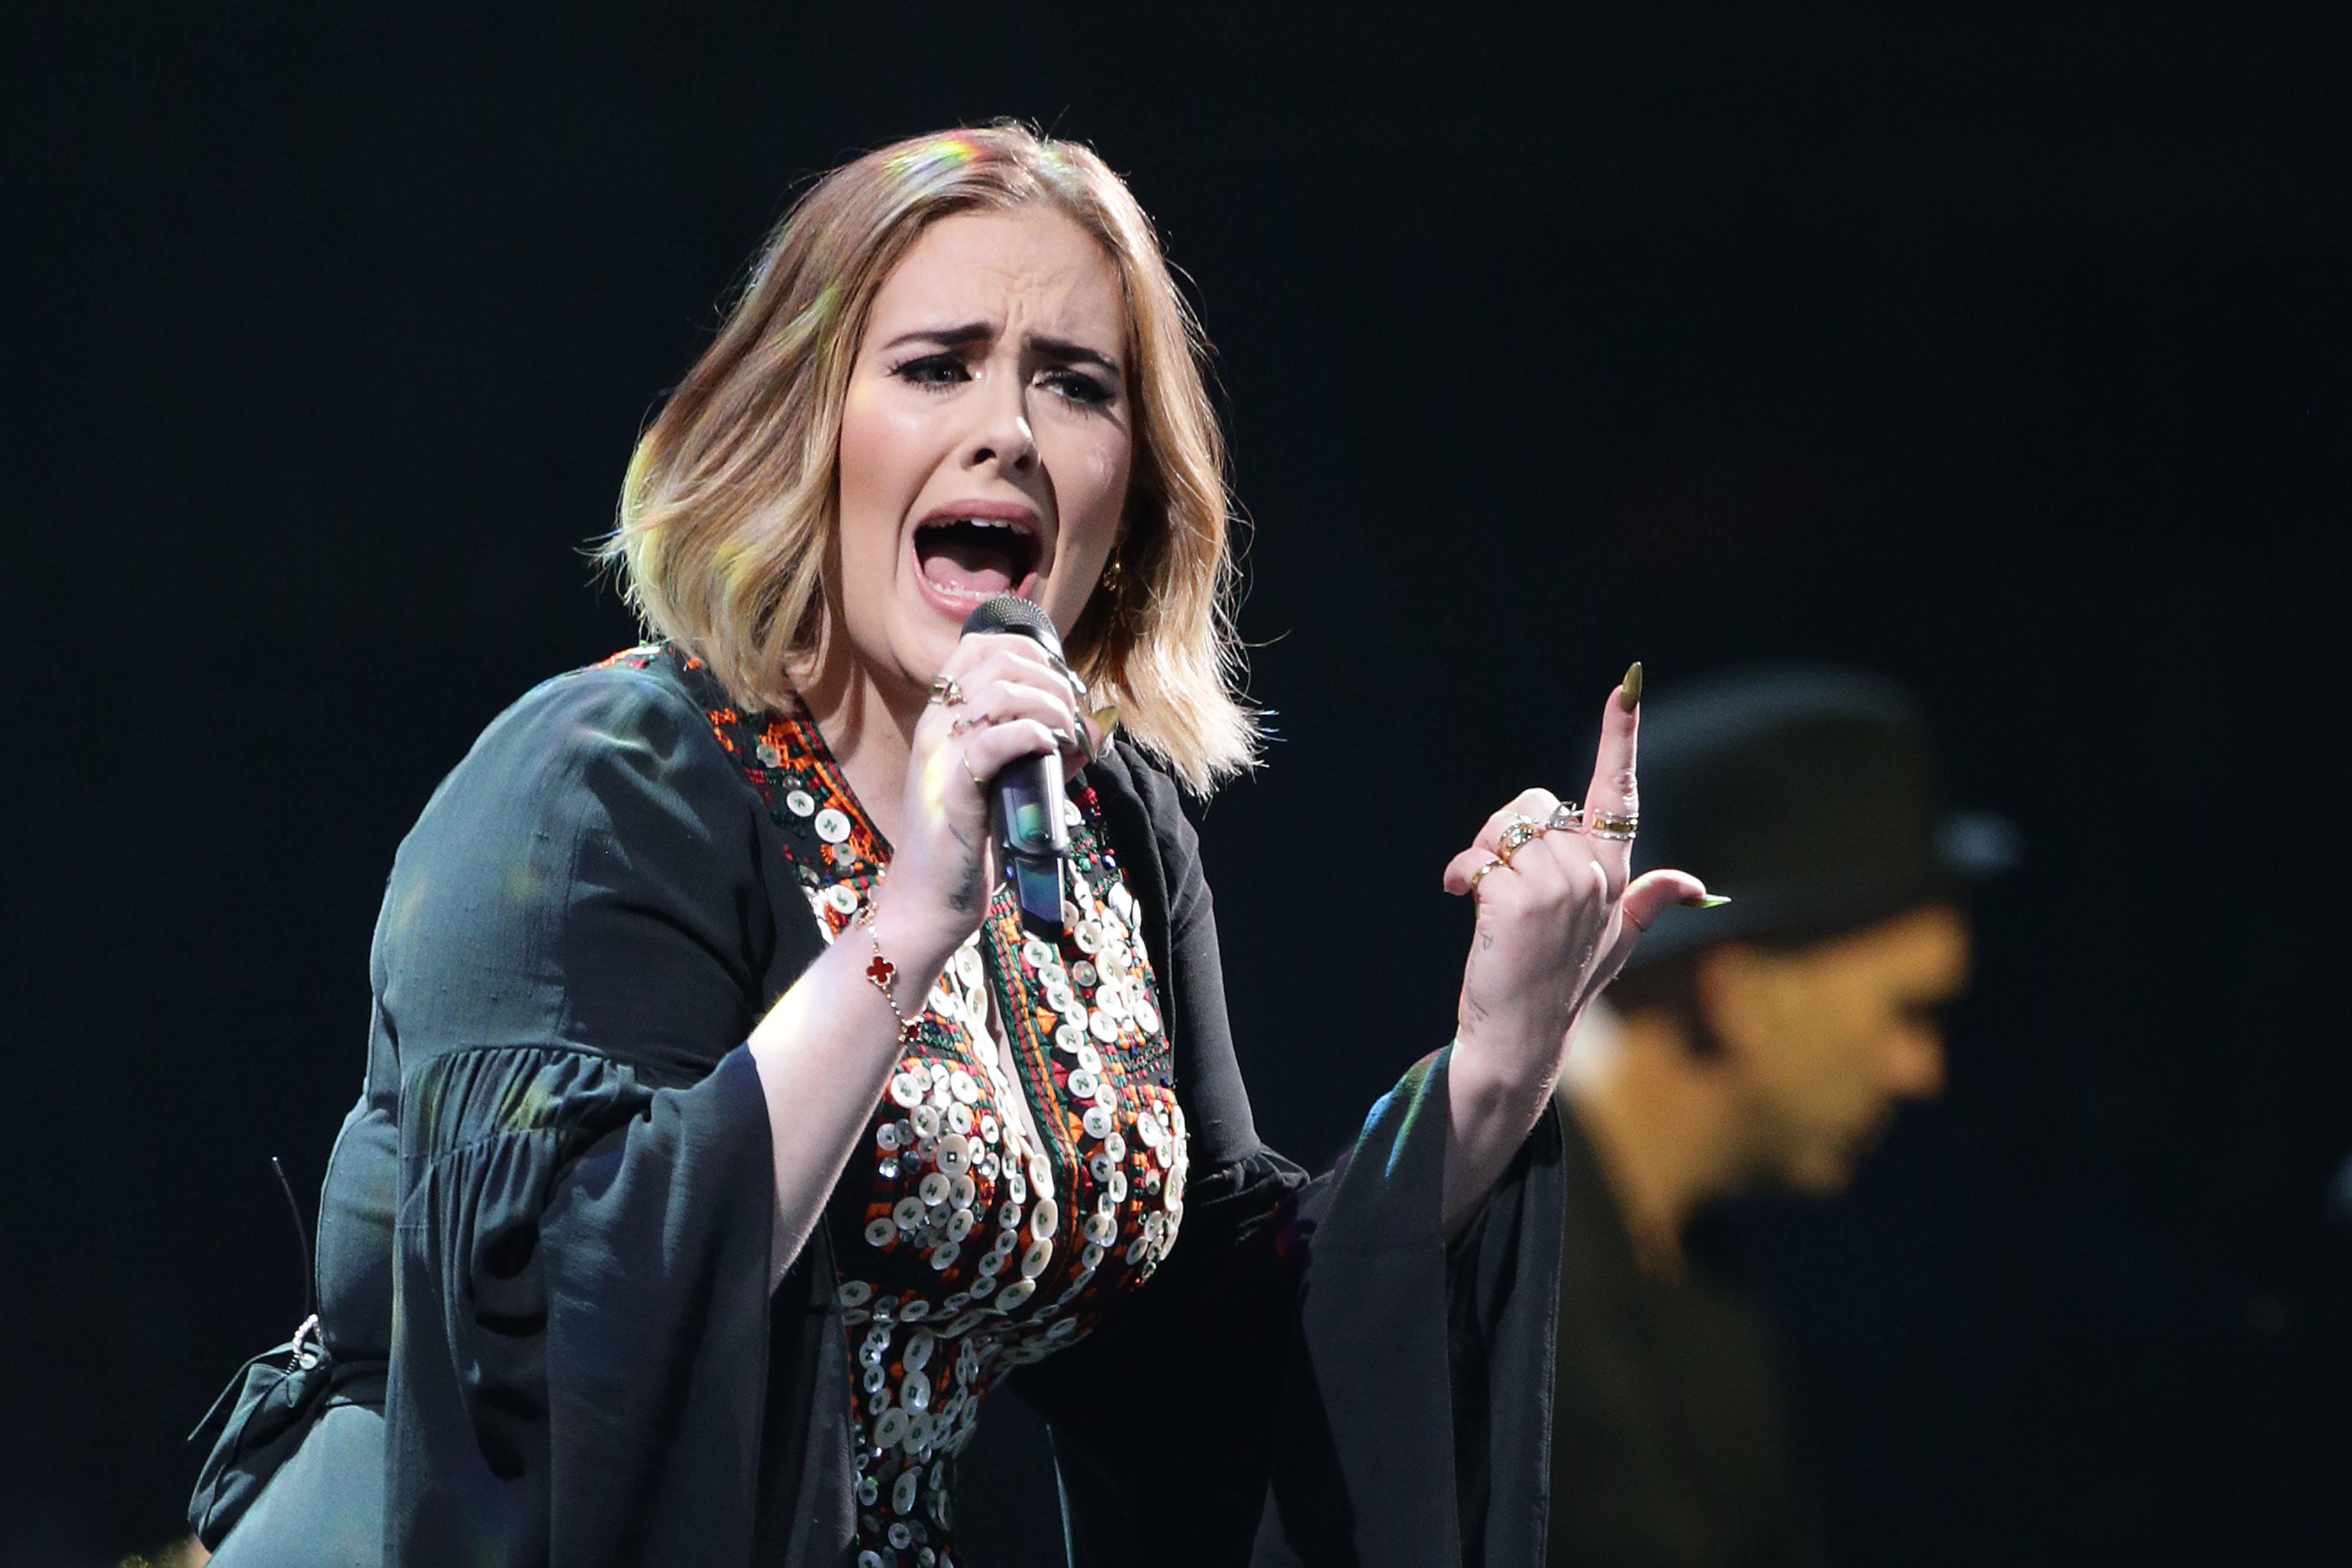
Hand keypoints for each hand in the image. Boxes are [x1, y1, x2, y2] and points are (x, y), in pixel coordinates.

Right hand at [882, 631, 1101, 958]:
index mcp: (942, 719)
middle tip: (1074, 715)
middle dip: (1051, 679)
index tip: (1061, 682)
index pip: (978, 647)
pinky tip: (1050, 750)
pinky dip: (1032, 735)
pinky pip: (994, 742)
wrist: (930, 899)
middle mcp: (935, 728)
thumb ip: (1045, 751)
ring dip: (1049, 706)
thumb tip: (1096, 728)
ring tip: (1068, 737)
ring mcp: (940, 757)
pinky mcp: (953, 792)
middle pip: (997, 662)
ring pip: (998, 694)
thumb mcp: (1009, 784)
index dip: (1028, 650)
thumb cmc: (971, 842)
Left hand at [1441, 671, 1707, 1072]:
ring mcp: (1561, 886)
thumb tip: (1697, 884)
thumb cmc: (1561, 989)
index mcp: (1615, 875)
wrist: (1520, 1039)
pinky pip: (1481, 855)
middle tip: (1500, 880)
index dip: (1621, 737)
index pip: (1619, 795)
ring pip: (1506, 826)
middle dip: (1505, 832)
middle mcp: (1595, 875)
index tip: (1625, 685)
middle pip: (1535, 805)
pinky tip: (1463, 900)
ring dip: (1482, 855)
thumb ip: (1649, 903)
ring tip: (1484, 897)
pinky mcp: (1521, 899)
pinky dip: (1463, 873)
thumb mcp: (1614, 945)